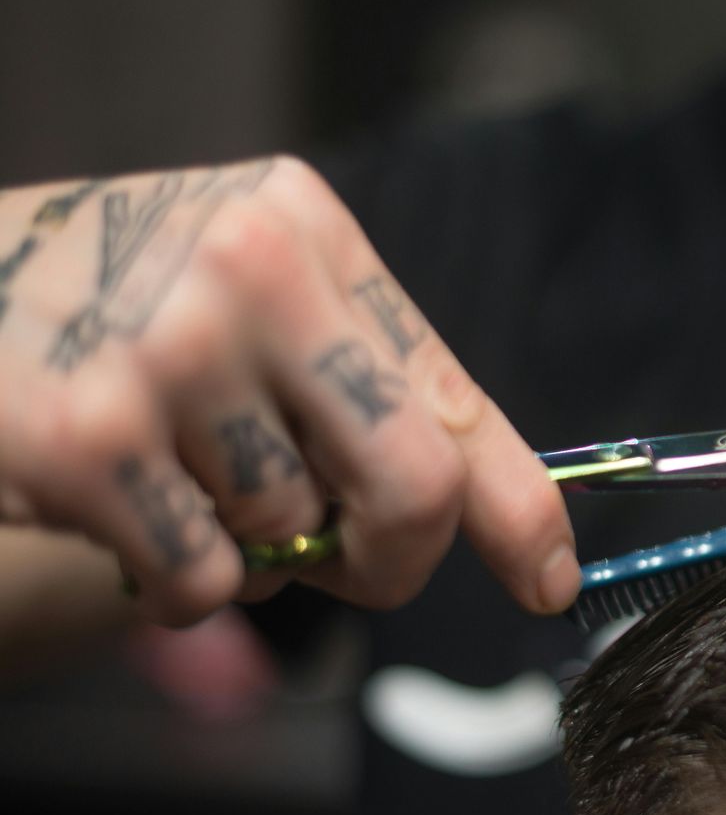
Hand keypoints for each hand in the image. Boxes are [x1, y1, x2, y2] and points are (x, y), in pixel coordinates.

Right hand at [0, 160, 577, 625]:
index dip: (518, 507)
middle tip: (338, 564)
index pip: (453, 395)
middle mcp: (254, 269)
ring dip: (242, 550)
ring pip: (289, 542)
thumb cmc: (105, 304)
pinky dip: (168, 579)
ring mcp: (169, 350)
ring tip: (169, 474)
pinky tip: (115, 502)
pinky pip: (199, 583)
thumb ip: (358, 385)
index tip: (548, 578)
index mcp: (310, 231)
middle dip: (390, 561)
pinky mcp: (86, 437)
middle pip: (413, 487)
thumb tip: (481, 515)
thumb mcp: (247, 295)